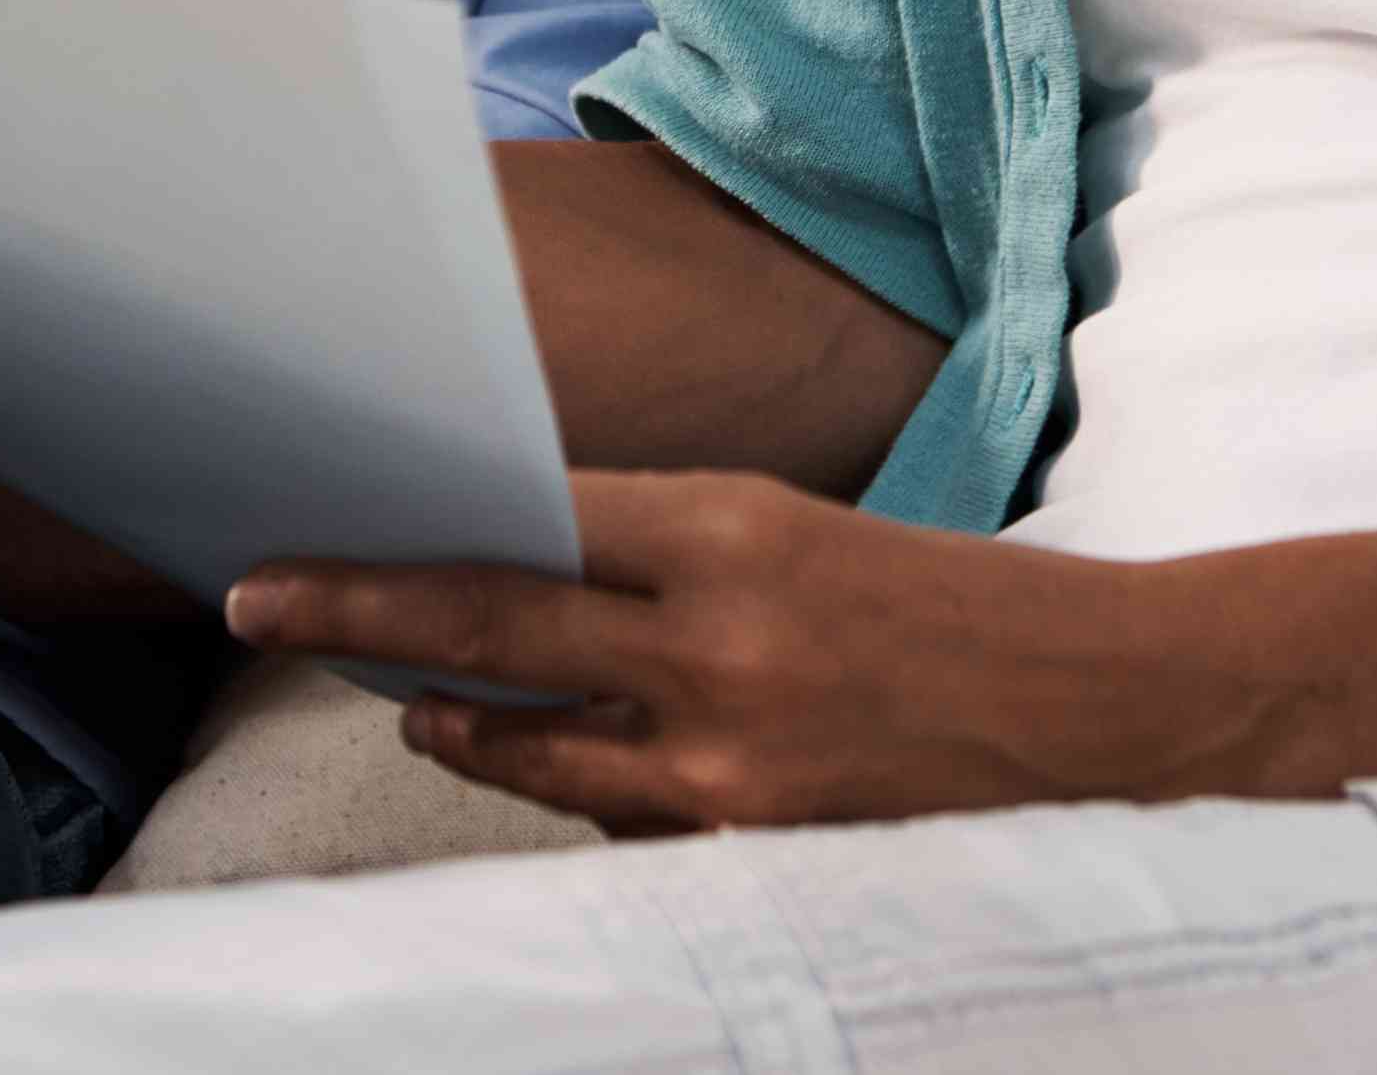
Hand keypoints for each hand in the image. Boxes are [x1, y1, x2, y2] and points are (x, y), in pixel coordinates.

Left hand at [222, 471, 1323, 833]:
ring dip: (459, 723)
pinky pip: (622, 825)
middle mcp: (721, 645)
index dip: (405, 535)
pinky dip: (579, 792)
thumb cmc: (961, 614)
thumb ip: (677, 557)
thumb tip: (529, 568)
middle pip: (493, 631)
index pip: (528, 525)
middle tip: (257, 603)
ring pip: (538, 751)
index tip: (301, 535)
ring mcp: (735, 765)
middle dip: (362, 616)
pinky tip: (560, 767)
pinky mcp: (760, 851)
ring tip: (412, 701)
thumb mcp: (815, 541)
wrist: (1119, 715)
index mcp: (741, 533)